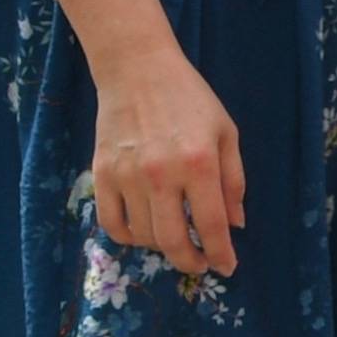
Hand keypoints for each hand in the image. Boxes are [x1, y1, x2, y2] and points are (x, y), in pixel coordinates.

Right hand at [91, 44, 246, 278]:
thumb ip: (233, 181)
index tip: (227, 267)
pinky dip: (127, 237)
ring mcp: (127, 175)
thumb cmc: (190, 98)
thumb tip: (235, 225)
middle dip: (190, 262)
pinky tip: (142, 232)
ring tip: (175, 240)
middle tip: (200, 264)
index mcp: (199, 163)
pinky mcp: (102, 173)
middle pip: (173, 241)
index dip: (221, 254)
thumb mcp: (226, 133)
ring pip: (143, 235)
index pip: (211, 225)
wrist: (138, 69)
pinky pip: (111, 223)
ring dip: (162, 248)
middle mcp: (161, 174)